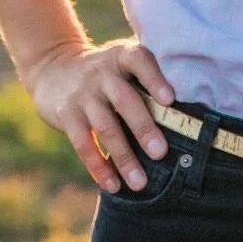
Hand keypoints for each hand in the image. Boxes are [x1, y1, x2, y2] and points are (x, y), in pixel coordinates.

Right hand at [26, 38, 176, 193]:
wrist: (54, 68)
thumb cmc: (107, 71)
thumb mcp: (122, 61)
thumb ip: (148, 74)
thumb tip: (188, 106)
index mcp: (122, 56)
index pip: (139, 61)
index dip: (155, 79)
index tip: (170, 99)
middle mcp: (102, 72)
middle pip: (124, 100)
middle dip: (143, 127)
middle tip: (161, 153)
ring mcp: (83, 94)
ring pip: (105, 127)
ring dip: (123, 157)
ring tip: (140, 183)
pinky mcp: (67, 115)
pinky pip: (83, 144)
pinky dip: (98, 166)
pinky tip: (113, 185)